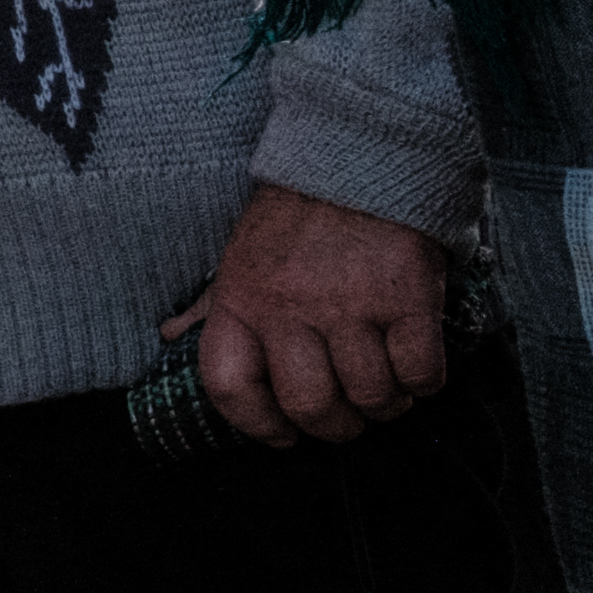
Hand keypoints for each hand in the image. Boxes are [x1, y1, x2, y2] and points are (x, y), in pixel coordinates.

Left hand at [166, 182, 449, 446]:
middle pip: (309, 405)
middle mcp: (289, 309)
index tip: (283, 434)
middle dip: (335, 426)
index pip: (228, 386)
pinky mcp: (407, 299)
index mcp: (240, 301)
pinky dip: (423, 383)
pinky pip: (420, 372)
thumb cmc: (295, 216)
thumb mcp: (239, 255)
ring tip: (387, 389)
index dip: (256, 425)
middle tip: (350, 416)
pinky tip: (416, 367)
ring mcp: (350, 305)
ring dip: (385, 405)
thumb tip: (169, 335)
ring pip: (370, 396)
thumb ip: (211, 303)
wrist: (359, 157)